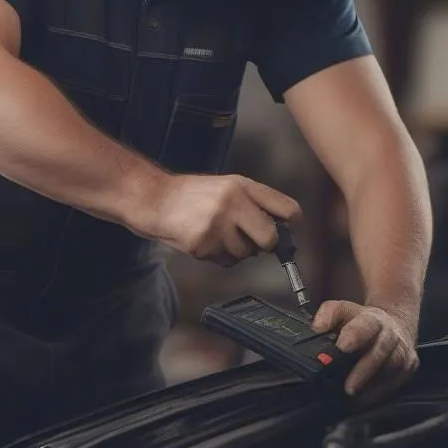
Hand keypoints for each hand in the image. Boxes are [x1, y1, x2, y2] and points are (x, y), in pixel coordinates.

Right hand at [148, 174, 300, 266]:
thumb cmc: (193, 196)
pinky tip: (205, 240)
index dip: (292, 223)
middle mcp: (233, 203)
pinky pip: (226, 261)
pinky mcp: (203, 244)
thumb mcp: (227, 187)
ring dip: (236, 250)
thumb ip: (254, 203)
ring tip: (217, 234)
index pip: (287, 207)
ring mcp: (217, 225)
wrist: (155, 200)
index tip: (288, 230)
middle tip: (252, 240)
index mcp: (242, 186)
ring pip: (246, 254)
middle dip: (264, 245)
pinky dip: (219, 256)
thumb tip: (282, 229)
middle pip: (270, 238)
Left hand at [311, 300, 418, 399]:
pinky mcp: (409, 366)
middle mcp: (392, 334)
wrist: (394, 324)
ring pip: (393, 368)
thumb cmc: (363, 322)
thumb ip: (327, 315)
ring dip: (373, 386)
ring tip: (355, 397)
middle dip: (364, 371)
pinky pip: (398, 382)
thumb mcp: (342, 310)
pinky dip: (381, 393)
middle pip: (381, 351)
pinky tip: (366, 399)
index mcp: (373, 318)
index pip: (366, 324)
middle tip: (348, 388)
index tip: (342, 347)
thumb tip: (318, 328)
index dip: (356, 335)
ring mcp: (403, 350)